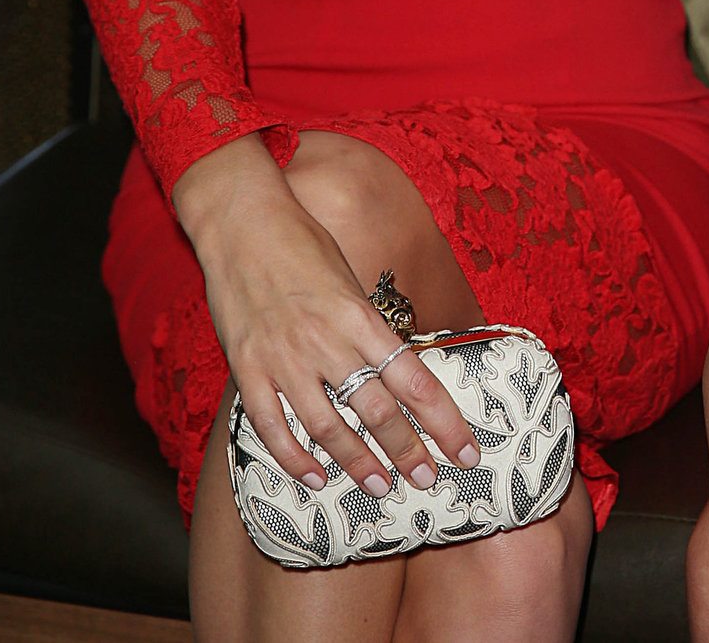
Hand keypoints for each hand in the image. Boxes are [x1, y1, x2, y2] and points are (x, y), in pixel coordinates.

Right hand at [173, 138, 478, 495]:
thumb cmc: (302, 241)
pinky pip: (273, 425)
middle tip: (427, 481)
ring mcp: (285, 358)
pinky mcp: (248, 368)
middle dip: (407, 452)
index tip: (466, 451)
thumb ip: (366, 324)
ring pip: (328, 428)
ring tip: (380, 487)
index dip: (443, 422)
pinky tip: (313, 476)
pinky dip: (294, 457)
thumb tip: (393, 364)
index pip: (414, 380)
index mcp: (360, 316)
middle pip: (377, 412)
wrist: (243, 220)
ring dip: (357, 464)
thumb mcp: (349, 278)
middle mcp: (327, 342)